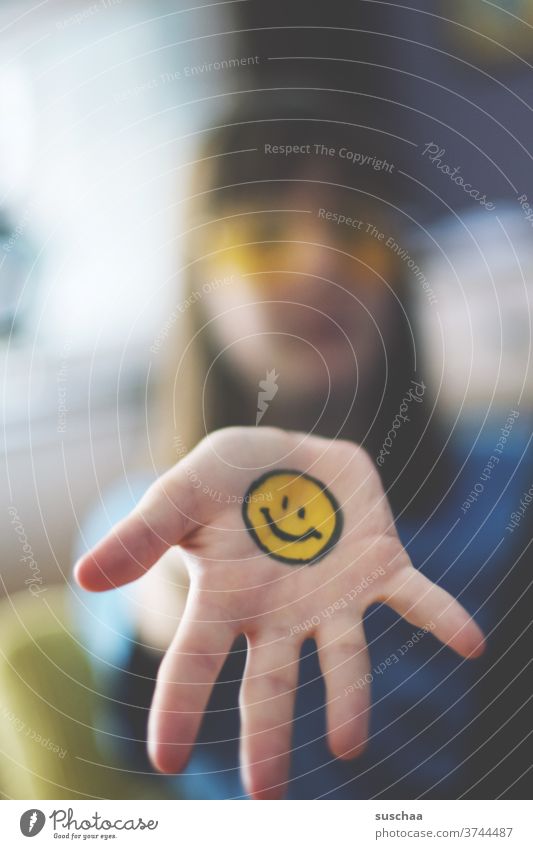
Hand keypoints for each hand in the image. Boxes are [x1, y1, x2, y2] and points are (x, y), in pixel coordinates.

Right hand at [74, 426, 484, 798]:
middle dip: (268, 736)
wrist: (286, 453)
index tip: (165, 759)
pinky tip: (471, 642)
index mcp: (226, 599)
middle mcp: (280, 614)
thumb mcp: (179, 494)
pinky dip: (443, 619)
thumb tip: (85, 578)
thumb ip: (143, 536)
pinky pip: (416, 598)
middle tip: (266, 795)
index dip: (180, 706)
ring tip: (349, 742)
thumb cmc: (225, 481)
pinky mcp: (380, 566)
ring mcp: (333, 596)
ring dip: (350, 696)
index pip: (196, 662)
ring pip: (345, 656)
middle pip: (271, 682)